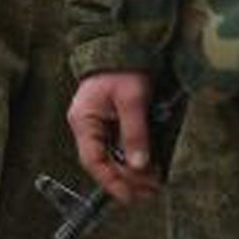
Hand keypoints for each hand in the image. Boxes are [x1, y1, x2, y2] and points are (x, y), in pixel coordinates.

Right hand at [66, 71, 162, 205]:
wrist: (124, 42)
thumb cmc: (124, 68)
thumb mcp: (132, 100)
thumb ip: (135, 134)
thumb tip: (140, 166)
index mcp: (84, 120)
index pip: (93, 161)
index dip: (111, 182)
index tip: (130, 197)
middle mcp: (87, 125)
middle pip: (103, 163)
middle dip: (127, 179)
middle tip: (151, 190)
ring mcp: (97, 123)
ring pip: (112, 157)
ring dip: (132, 171)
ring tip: (154, 181)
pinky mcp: (110, 121)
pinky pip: (118, 146)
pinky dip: (133, 157)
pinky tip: (149, 165)